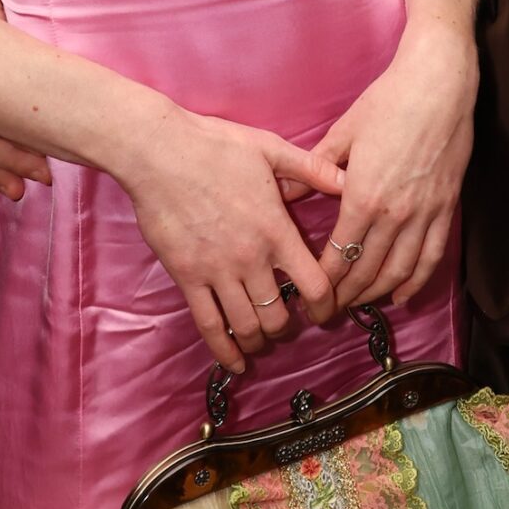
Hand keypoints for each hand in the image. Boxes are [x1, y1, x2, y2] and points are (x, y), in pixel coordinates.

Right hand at [121, 102, 346, 373]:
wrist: (159, 152)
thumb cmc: (216, 145)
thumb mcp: (272, 149)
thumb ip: (313, 169)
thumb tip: (348, 180)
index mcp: (276, 229)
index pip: (314, 285)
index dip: (326, 306)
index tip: (326, 312)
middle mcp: (250, 258)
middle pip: (279, 314)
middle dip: (287, 326)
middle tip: (288, 324)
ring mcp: (217, 272)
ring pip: (246, 326)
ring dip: (259, 340)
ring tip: (262, 340)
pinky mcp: (187, 278)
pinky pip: (209, 325)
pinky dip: (224, 350)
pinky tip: (233, 363)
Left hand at [313, 22, 474, 311]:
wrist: (439, 84)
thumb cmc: (388, 102)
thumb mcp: (344, 133)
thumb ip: (314, 169)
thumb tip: (286, 192)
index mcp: (364, 196)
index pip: (339, 256)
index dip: (323, 283)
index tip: (309, 298)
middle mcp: (395, 214)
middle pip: (367, 271)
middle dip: (344, 298)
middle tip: (326, 313)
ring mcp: (425, 213)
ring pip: (399, 271)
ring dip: (376, 294)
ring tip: (358, 305)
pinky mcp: (447, 208)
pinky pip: (432, 257)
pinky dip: (416, 282)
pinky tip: (401, 295)